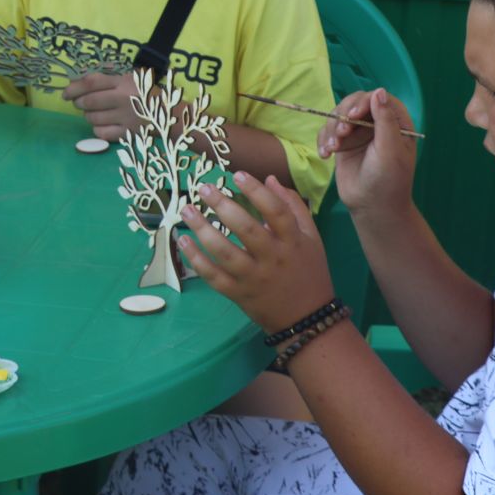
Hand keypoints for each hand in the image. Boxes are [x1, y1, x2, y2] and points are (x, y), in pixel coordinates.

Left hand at [61, 71, 145, 140]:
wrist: (169, 113)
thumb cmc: (144, 92)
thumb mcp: (128, 78)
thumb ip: (105, 79)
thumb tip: (76, 81)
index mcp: (123, 82)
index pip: (91, 83)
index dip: (74, 88)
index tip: (66, 93)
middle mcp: (123, 99)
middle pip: (89, 102)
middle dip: (79, 102)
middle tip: (79, 103)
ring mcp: (126, 118)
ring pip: (93, 118)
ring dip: (88, 115)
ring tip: (95, 112)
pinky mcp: (128, 133)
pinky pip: (101, 133)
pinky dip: (97, 129)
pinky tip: (103, 124)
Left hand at [177, 172, 335, 333]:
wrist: (307, 319)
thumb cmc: (308, 272)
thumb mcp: (311, 238)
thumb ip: (293, 207)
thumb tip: (269, 178)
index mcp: (292, 242)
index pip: (276, 212)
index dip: (256, 192)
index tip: (237, 175)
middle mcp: (273, 259)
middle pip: (247, 230)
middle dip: (223, 206)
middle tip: (204, 188)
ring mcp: (254, 278)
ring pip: (226, 253)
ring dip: (203, 230)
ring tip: (187, 210)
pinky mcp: (238, 294)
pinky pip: (214, 277)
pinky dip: (196, 260)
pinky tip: (183, 241)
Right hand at [316, 88, 418, 218]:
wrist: (372, 207)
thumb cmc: (388, 180)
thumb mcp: (390, 150)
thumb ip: (385, 121)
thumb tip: (379, 91)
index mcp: (396, 123)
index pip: (379, 99)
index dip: (364, 102)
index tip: (353, 116)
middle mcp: (376, 124)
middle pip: (355, 103)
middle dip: (344, 115)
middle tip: (342, 134)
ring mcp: (358, 133)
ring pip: (338, 115)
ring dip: (332, 129)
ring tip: (333, 149)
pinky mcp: (343, 144)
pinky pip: (327, 132)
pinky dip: (323, 140)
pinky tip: (325, 155)